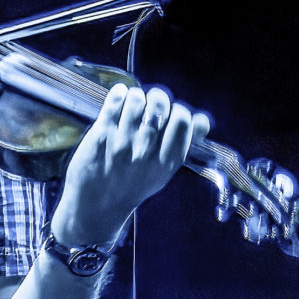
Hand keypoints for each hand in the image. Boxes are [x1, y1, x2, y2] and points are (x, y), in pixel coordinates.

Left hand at [51, 83, 209, 244]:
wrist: (96, 205)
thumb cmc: (131, 186)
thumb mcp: (163, 173)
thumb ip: (181, 147)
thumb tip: (202, 121)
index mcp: (166, 161)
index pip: (184, 121)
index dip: (179, 110)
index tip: (171, 114)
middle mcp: (145, 151)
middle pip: (161, 105)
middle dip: (158, 97)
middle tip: (151, 104)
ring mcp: (122, 142)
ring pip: (137, 99)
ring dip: (136, 95)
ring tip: (132, 103)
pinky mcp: (100, 135)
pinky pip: (114, 102)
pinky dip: (119, 93)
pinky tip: (119, 97)